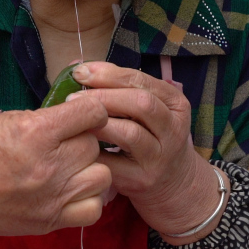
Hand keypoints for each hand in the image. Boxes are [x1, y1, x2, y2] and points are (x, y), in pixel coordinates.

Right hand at [0, 96, 110, 248]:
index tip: (80, 114)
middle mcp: (49, 166)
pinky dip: (88, 199)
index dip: (90, 110)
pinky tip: (72, 191)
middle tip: (63, 143)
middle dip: (82, 139)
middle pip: (94, 144)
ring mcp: (52, 197)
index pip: (93, 112)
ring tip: (70, 167)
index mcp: (36, 133)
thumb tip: (79, 115)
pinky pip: (94, 209)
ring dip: (89, 168)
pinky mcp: (50, 221)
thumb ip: (46, 119)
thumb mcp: (6, 120)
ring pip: (102, 175)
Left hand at [70, 62, 223, 237]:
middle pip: (140, 104)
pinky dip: (93, 151)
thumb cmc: (148, 137)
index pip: (142, 81)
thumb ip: (118, 86)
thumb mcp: (146, 110)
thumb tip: (79, 66)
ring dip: (98, 123)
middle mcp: (173, 129)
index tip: (82, 71)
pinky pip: (113, 162)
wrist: (171, 183)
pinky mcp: (142, 180)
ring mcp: (160, 157)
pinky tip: (78, 143)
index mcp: (176, 104)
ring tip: (76, 118)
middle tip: (73, 97)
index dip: (109, 75)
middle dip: (103, 96)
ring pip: (130, 133)